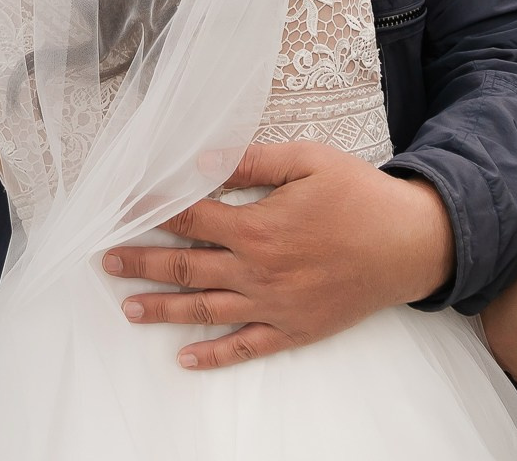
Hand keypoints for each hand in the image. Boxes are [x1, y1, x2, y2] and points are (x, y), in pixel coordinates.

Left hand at [102, 140, 455, 369]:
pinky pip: (245, 347)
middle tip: (107, 261)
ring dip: (162, 309)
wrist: (410, 244)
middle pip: (187, 268)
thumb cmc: (360, 196)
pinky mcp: (293, 329)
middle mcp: (258, 270)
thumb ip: (254, 161)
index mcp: (258, 226)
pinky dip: (214, 355)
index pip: (190, 218)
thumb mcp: (310, 161)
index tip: (122, 208)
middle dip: (142, 263)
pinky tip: (185, 357)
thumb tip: (205, 159)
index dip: (153, 211)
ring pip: (206, 310)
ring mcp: (273, 305)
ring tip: (127, 308)